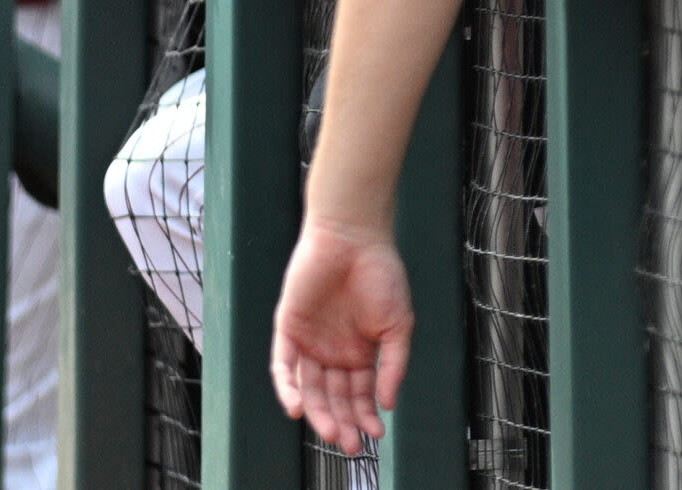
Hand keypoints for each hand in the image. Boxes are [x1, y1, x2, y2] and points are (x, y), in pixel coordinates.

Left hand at [270, 218, 412, 454]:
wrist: (353, 237)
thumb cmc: (381, 274)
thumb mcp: (399, 325)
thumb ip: (394, 365)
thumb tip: (388, 402)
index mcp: (360, 351)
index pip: (360, 393)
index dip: (366, 415)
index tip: (374, 434)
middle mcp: (333, 350)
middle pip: (334, 396)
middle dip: (342, 421)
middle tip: (348, 444)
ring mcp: (309, 340)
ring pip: (309, 387)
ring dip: (318, 412)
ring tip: (329, 432)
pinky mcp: (288, 327)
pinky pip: (282, 364)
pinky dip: (286, 387)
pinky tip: (296, 407)